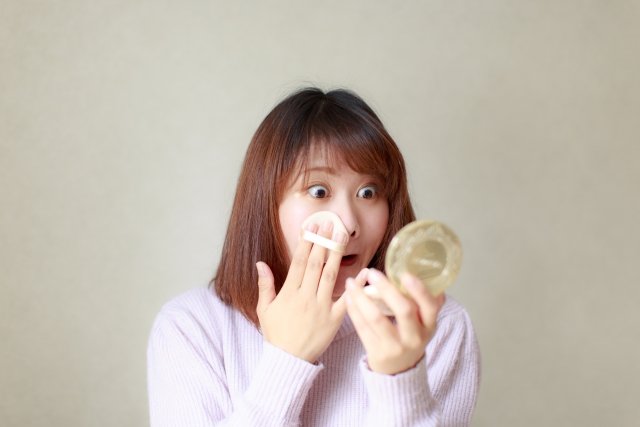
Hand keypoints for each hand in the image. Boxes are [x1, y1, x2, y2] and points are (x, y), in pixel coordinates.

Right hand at [256, 220, 347, 363]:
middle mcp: (306, 297)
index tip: (313, 227)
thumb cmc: (276, 334)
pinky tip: (364, 271)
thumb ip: (265, 285)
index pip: (300, 262)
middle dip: (323, 242)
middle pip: (316, 264)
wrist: (288, 360)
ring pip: (330, 276)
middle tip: (330, 224)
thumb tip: (260, 263)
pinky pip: (347, 300)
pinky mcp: (334, 319)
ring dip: (336, 255)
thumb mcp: (264, 309)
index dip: (307, 242)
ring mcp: (321, 308)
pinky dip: (356, 286)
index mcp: (289, 293)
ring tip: (342, 237)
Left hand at [346, 268, 445, 374]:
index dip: (419, 290)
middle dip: (386, 289)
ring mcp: (396, 347)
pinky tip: (349, 298)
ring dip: (362, 298)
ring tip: (351, 283)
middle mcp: (415, 337)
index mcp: (429, 325)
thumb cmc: (410, 336)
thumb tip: (416, 270)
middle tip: (372, 273)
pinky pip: (363, 328)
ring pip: (377, 319)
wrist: (400, 371)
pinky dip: (354, 310)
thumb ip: (421, 302)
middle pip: (403, 310)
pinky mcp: (377, 352)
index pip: (430, 306)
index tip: (405, 273)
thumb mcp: (423, 323)